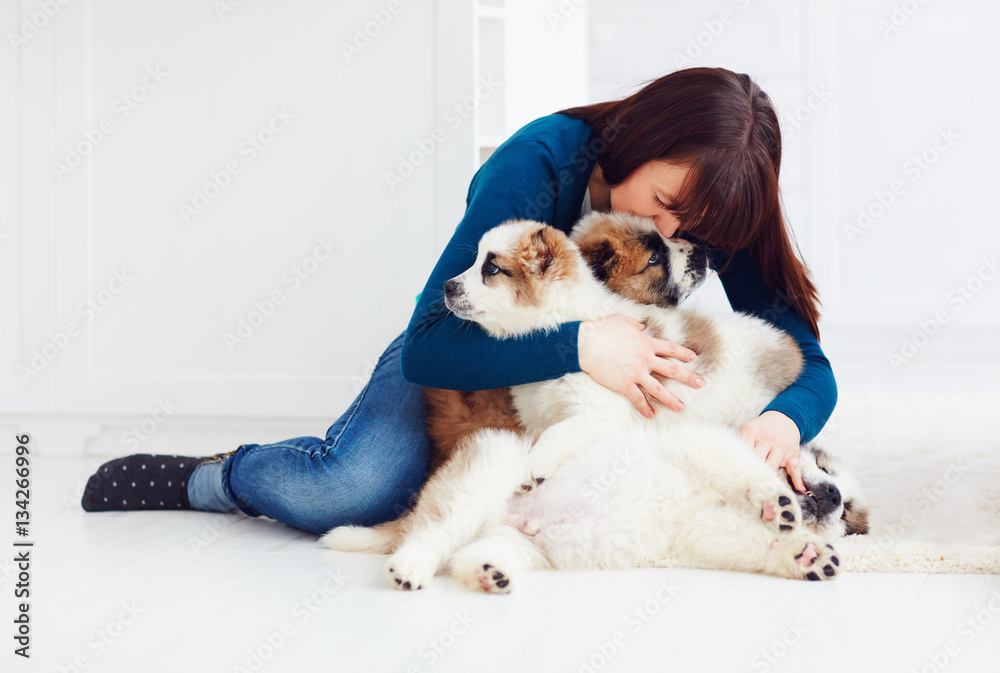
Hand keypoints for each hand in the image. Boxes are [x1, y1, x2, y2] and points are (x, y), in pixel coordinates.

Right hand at [577, 314, 701, 417]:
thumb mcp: (621, 320)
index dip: (683, 353)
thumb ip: (634, 324)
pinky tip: (650, 414)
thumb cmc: (601, 330)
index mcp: (646, 343)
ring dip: (671, 399)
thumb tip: (642, 327)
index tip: (693, 358)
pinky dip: (644, 407)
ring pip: (658, 389)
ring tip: (681, 407)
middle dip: (688, 377)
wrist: (585, 344)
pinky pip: (637, 398)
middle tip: (700, 383)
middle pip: (671, 370)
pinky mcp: (624, 384)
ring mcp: (636, 373)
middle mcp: (645, 359)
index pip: (670, 349)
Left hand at [740, 411, 804, 491]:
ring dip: (767, 483)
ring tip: (762, 498)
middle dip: (752, 477)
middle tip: (747, 493)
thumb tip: (730, 467)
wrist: (784, 419)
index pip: (743, 451)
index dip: (739, 467)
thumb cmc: (760, 430)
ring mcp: (781, 446)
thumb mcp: (747, 430)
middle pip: (757, 461)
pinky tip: (798, 489)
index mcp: (751, 432)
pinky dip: (797, 479)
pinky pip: (795, 467)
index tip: (735, 481)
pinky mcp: (793, 453)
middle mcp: (767, 438)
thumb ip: (740, 446)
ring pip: (772, 467)